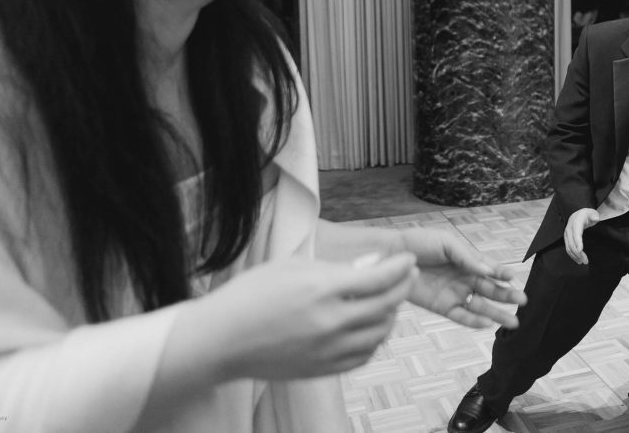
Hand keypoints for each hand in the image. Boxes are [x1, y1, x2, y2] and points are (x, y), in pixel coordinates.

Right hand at [196, 253, 417, 381]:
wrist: (219, 340)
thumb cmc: (249, 296)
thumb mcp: (290, 267)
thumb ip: (336, 266)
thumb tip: (372, 264)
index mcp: (321, 290)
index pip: (379, 278)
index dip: (400, 267)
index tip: (408, 259)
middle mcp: (330, 322)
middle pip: (387, 304)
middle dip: (403, 286)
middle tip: (408, 275)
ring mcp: (328, 350)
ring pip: (380, 332)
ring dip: (391, 313)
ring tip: (388, 299)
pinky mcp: (323, 370)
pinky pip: (364, 355)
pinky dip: (375, 339)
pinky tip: (370, 326)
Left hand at [396, 229, 527, 329]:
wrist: (392, 255)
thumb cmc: (419, 243)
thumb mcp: (446, 243)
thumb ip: (467, 257)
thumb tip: (488, 270)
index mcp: (467, 261)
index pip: (490, 270)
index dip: (502, 274)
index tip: (513, 278)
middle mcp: (464, 279)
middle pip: (490, 290)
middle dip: (507, 296)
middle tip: (523, 302)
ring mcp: (454, 294)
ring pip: (480, 307)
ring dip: (497, 314)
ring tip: (514, 322)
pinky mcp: (442, 307)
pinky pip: (461, 316)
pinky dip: (474, 321)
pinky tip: (487, 323)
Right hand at [563, 208, 599, 264]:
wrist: (579, 214)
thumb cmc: (587, 215)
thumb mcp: (592, 213)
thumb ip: (594, 215)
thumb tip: (595, 218)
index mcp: (576, 221)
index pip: (576, 233)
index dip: (577, 242)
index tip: (580, 250)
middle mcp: (569, 228)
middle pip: (571, 242)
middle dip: (578, 253)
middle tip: (585, 260)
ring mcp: (567, 234)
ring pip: (568, 247)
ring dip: (575, 255)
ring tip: (583, 262)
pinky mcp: (567, 238)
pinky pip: (568, 248)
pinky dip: (572, 255)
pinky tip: (578, 259)